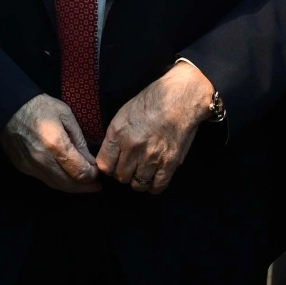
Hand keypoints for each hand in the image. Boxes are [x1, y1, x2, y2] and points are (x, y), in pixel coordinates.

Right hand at [1, 94, 100, 192]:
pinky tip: (65, 177)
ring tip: (84, 185)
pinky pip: (45, 180)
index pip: (79, 171)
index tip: (97, 171)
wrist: (8, 107)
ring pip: (56, 185)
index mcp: (56, 144)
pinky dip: (58, 181)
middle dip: (85, 187)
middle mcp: (43, 160)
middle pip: (69, 184)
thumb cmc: (39, 106)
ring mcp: (31, 166)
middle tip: (96, 185)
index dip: (92, 175)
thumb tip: (89, 160)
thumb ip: (79, 139)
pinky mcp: (23, 168)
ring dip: (72, 188)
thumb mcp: (65, 114)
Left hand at [96, 60, 213, 193]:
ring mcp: (151, 157)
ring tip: (142, 171)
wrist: (181, 98)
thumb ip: (115, 137)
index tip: (114, 165)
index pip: (104, 165)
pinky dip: (153, 186)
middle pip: (120, 177)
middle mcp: (132, 147)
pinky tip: (154, 178)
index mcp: (118, 133)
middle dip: (124, 173)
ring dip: (138, 180)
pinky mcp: (169, 163)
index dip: (108, 167)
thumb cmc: (152, 102)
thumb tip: (110, 156)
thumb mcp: (124, 114)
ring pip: (137, 184)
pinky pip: (157, 186)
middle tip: (131, 166)